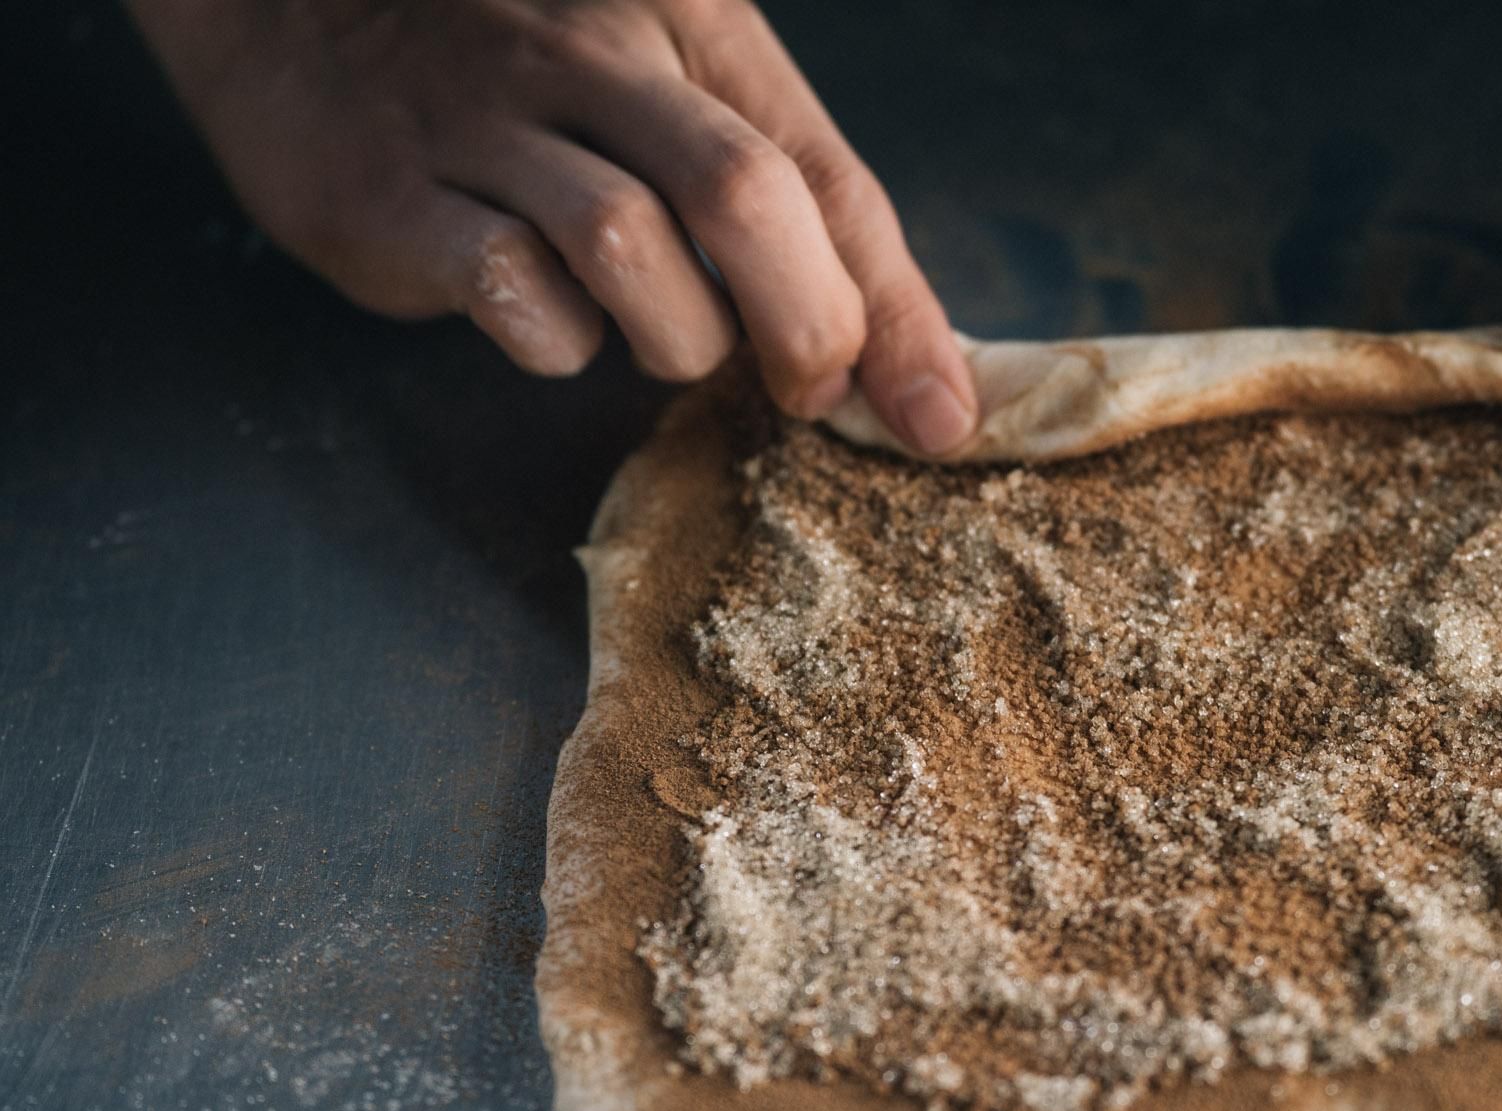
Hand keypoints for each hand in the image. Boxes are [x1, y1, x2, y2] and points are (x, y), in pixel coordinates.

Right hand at [126, 0, 977, 453]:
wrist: (299, 10)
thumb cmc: (526, 73)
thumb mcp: (670, 87)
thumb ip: (784, 200)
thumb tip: (895, 358)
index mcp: (689, 17)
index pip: (825, 172)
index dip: (894, 309)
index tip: (937, 416)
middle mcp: (592, 47)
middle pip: (743, 191)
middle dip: (807, 323)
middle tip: (807, 392)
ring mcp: (485, 117)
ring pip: (629, 244)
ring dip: (677, 334)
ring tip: (662, 336)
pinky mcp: (393, 192)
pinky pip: (509, 288)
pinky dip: (555, 338)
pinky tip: (550, 325)